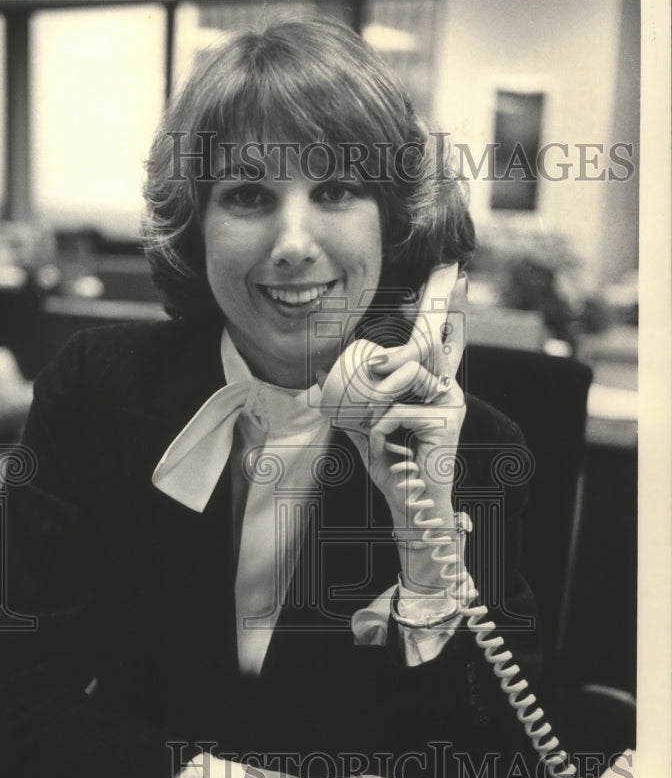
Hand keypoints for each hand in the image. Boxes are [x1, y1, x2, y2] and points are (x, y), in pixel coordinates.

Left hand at [335, 273, 467, 522]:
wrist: (411, 503)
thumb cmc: (393, 464)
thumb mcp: (368, 426)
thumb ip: (353, 400)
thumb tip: (322, 374)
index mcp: (433, 384)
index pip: (440, 338)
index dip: (446, 303)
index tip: (454, 274)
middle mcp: (447, 388)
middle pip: (423, 345)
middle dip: (394, 351)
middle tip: (371, 365)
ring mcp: (450, 403)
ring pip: (407, 377)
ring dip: (378, 403)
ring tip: (375, 429)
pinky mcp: (446, 422)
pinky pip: (398, 411)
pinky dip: (380, 430)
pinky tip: (385, 448)